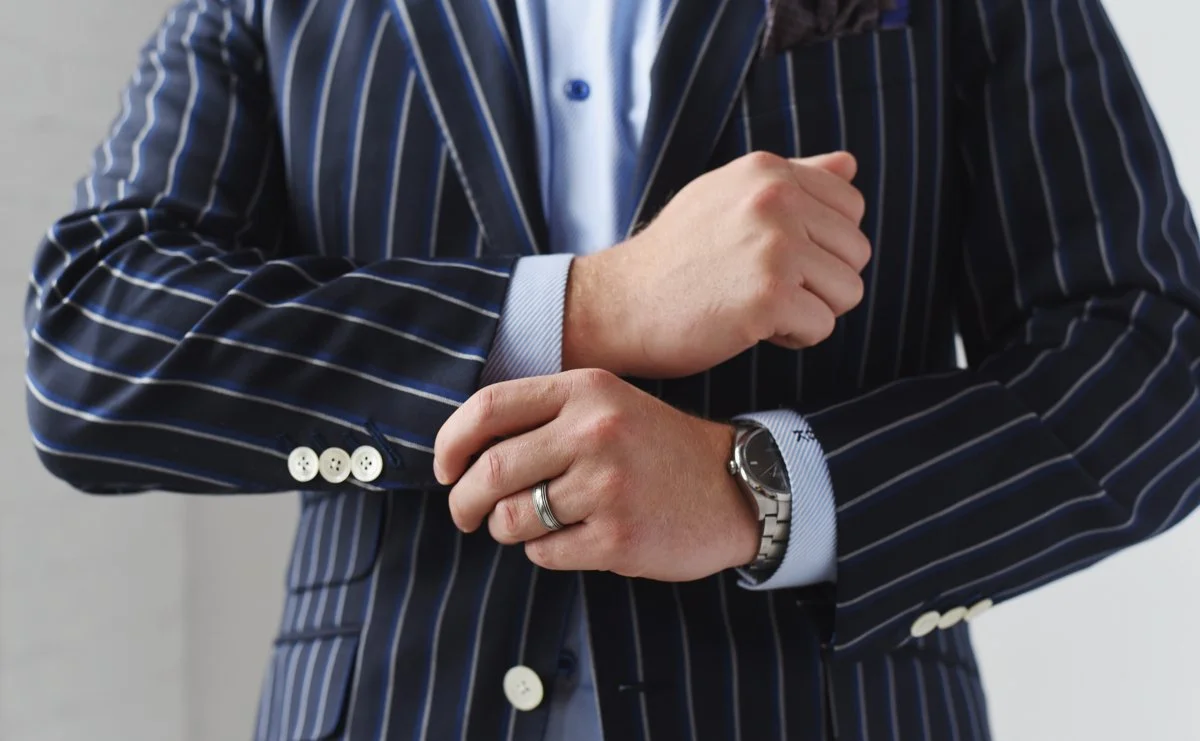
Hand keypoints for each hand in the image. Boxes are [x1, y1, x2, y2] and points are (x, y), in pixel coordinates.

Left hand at [433, 369, 760, 580]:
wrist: (734, 488)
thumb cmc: (656, 449)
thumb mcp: (608, 405)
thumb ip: (544, 415)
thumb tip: (462, 450)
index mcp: (586, 390)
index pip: (488, 408)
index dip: (450, 443)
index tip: (444, 468)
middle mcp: (595, 431)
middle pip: (489, 470)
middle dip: (462, 500)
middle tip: (463, 514)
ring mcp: (607, 486)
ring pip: (511, 518)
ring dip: (504, 529)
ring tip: (526, 525)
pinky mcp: (617, 538)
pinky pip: (544, 553)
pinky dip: (543, 552)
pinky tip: (571, 539)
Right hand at [563, 150, 869, 378]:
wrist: (618, 303)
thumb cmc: (675, 256)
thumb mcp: (725, 195)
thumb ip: (792, 178)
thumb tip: (851, 165)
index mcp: (768, 170)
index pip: (851, 207)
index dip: (821, 244)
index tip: (772, 257)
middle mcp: (776, 199)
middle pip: (856, 253)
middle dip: (820, 280)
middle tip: (761, 287)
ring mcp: (775, 248)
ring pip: (848, 292)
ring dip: (810, 310)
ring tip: (756, 305)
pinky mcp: (770, 297)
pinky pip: (822, 328)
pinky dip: (792, 338)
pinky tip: (750, 327)